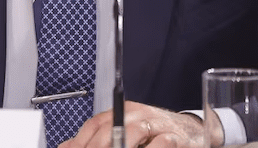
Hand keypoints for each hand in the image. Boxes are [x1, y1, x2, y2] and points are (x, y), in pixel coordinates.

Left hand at [61, 101, 204, 147]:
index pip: (95, 124)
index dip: (80, 141)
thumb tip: (66, 146)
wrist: (191, 133)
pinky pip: (161, 143)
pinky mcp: (176, 138)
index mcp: (123, 112)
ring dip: (120, 147)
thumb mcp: (125, 133)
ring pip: (133, 133)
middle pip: (110, 128)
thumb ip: (99, 139)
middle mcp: (138, 115)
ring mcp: (157, 125)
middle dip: (95, 147)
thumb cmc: (154, 135)